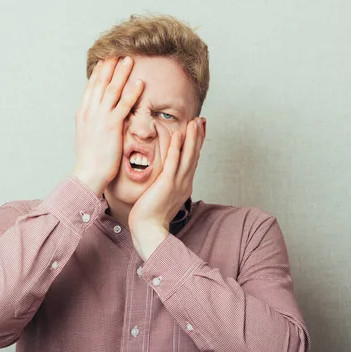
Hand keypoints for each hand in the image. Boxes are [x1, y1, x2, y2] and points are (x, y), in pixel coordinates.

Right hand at [71, 57, 144, 196]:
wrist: (88, 174)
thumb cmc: (90, 159)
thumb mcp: (88, 135)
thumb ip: (93, 122)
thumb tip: (99, 116)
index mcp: (83, 113)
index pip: (91, 87)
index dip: (99, 72)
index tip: (106, 60)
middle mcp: (89, 112)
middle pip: (100, 83)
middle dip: (109, 66)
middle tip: (118, 51)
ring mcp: (100, 118)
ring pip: (111, 90)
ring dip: (121, 73)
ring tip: (129, 60)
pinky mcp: (111, 126)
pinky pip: (123, 105)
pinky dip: (131, 92)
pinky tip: (139, 83)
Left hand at [129, 117, 205, 259]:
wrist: (149, 231)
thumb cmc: (150, 217)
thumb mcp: (161, 197)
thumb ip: (164, 186)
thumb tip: (163, 179)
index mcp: (183, 185)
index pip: (192, 160)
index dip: (196, 144)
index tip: (199, 129)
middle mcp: (184, 182)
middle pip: (194, 155)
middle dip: (198, 136)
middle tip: (201, 119)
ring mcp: (177, 183)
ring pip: (187, 156)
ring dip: (191, 137)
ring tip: (194, 121)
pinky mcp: (167, 184)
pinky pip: (173, 162)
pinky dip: (177, 148)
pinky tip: (178, 134)